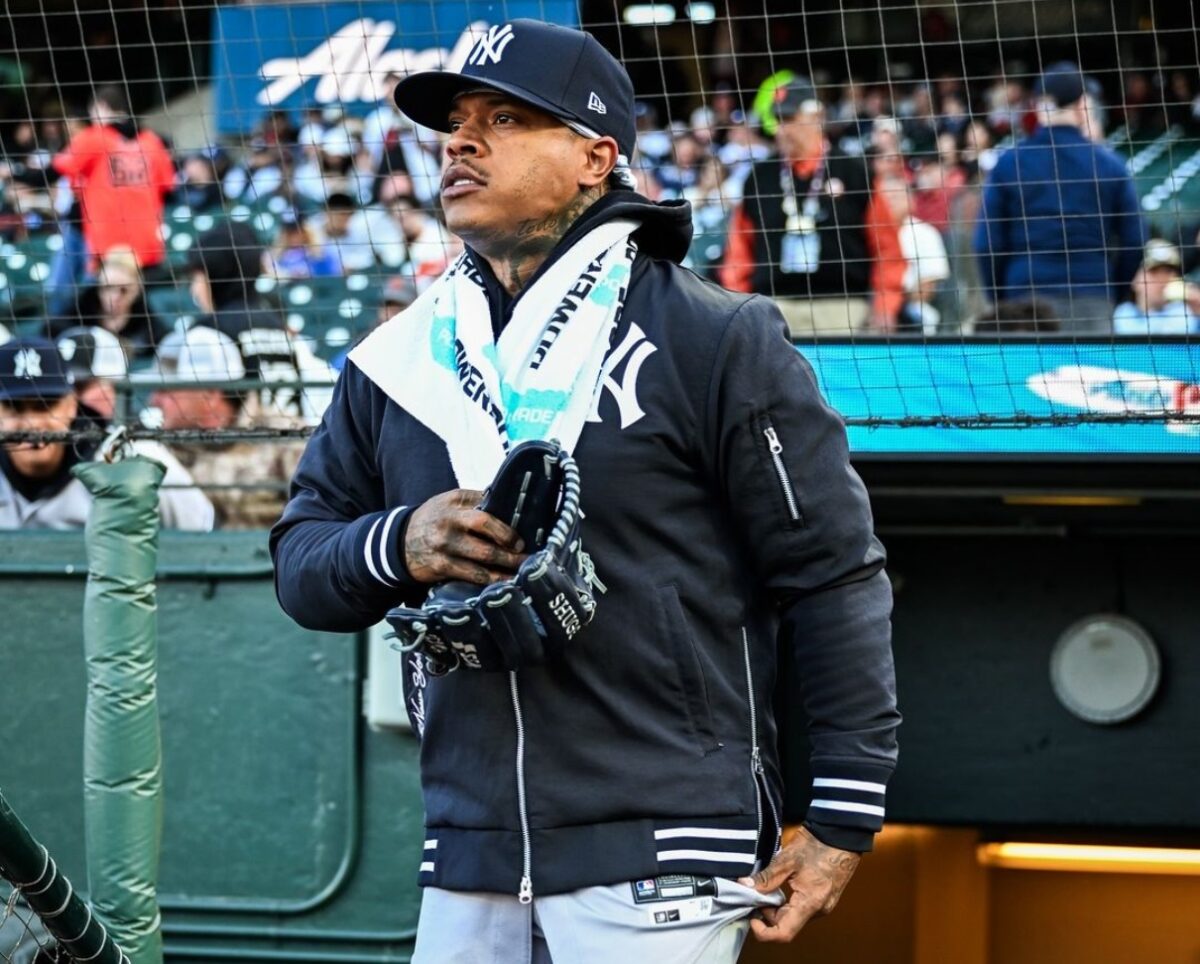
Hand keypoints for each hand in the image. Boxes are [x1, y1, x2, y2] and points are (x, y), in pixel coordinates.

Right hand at [404, 489, 524, 585]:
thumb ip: (474, 504)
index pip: (487, 502)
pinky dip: (492, 579)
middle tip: (524, 550)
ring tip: (522, 568)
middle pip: (486, 524)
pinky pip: (473, 574)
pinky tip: (505, 582)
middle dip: (509, 538)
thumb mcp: (449, 504)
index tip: (523, 528)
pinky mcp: (441, 565)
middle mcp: (449, 519)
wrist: (398, 543)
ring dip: (507, 563)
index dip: (507, 517)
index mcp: (455, 500)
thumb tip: (510, 508)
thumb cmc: (434, 521)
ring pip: (484, 553)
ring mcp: (445, 543)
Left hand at [738, 826, 860, 942]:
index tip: (752, 917)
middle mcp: (819, 910)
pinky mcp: (823, 900)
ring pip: (793, 917)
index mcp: (810, 903)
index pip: (784, 933)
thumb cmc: (817, 845)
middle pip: (786, 925)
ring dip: (777, 907)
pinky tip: (781, 886)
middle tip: (756, 894)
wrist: (840, 835)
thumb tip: (745, 886)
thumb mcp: (787, 859)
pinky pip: (801, 909)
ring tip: (768, 887)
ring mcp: (823, 906)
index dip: (764, 931)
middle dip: (767, 913)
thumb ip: (766, 877)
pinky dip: (787, 902)